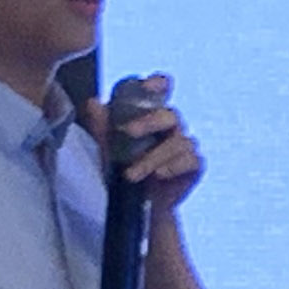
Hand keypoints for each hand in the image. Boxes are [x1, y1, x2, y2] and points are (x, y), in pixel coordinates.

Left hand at [85, 73, 204, 210]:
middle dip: (149, 122)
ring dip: (152, 158)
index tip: (149, 84)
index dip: (159, 83)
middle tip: (128, 132)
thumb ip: (102, 126)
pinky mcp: (194, 165)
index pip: (162, 90)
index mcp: (152, 115)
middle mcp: (172, 127)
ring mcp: (185, 146)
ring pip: (178, 142)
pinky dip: (174, 167)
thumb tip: (93, 103)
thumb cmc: (126, 170)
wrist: (139, 205)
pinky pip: (191, 160)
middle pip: (169, 115)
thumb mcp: (108, 148)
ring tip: (132, 174)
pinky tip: (159, 175)